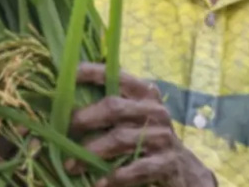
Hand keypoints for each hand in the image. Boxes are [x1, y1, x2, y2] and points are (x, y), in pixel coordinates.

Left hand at [64, 63, 215, 186]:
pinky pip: (137, 168)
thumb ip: (109, 107)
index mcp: (144, 93)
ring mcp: (163, 136)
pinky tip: (99, 183)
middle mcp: (154, 110)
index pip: (115, 75)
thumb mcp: (133, 117)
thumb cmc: (148, 138)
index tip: (65, 75)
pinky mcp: (168, 162)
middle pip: (114, 107)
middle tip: (64, 131)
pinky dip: (115, 176)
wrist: (185, 171)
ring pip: (120, 138)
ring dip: (92, 152)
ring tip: (70, 165)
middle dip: (85, 118)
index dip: (90, 73)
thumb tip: (63, 106)